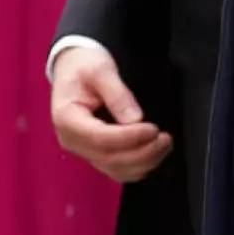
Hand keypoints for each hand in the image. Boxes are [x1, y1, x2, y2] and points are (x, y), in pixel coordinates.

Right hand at [51, 46, 171, 182]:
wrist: (73, 67)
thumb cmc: (85, 65)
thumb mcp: (101, 70)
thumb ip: (117, 94)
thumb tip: (136, 119)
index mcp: (67, 119)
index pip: (100, 138)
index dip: (130, 137)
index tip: (154, 129)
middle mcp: (72, 141)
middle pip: (109, 159)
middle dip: (142, 153)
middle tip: (166, 139)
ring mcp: (83, 150)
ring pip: (115, 169)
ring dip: (144, 162)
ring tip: (165, 144)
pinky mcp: (94, 153)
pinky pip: (117, 169)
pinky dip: (138, 166)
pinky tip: (154, 153)